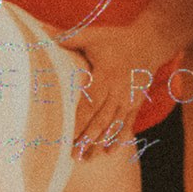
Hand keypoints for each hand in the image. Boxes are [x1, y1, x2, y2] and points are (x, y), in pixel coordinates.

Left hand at [64, 24, 163, 156]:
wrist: (150, 42)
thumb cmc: (116, 39)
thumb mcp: (93, 35)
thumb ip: (69, 38)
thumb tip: (42, 33)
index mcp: (106, 75)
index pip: (91, 102)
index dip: (79, 121)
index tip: (66, 135)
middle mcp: (119, 90)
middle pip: (101, 120)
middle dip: (87, 139)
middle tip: (72, 155)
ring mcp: (129, 99)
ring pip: (114, 126)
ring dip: (100, 143)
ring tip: (86, 159)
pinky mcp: (136, 103)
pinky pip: (127, 124)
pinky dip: (119, 139)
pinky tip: (109, 153)